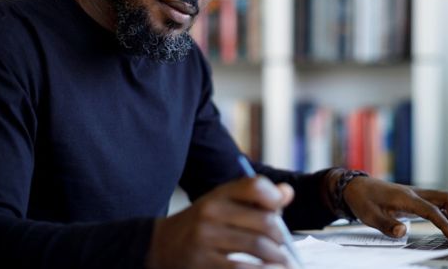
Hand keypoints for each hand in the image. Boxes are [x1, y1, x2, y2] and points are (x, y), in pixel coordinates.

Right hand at [146, 177, 295, 268]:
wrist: (161, 246)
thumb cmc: (203, 225)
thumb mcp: (223, 204)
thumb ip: (256, 199)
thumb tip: (287, 193)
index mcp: (218, 195)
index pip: (255, 186)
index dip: (274, 198)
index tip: (279, 211)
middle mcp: (211, 213)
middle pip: (264, 222)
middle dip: (281, 238)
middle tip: (285, 249)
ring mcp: (205, 239)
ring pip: (258, 247)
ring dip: (278, 259)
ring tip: (284, 264)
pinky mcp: (202, 264)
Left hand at [342, 177, 447, 241]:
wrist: (357, 186)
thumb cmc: (363, 200)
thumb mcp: (369, 215)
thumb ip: (386, 224)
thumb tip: (403, 232)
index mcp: (405, 197)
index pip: (431, 209)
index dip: (445, 223)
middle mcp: (416, 193)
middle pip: (447, 199)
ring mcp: (419, 194)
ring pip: (447, 199)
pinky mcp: (419, 198)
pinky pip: (441, 202)